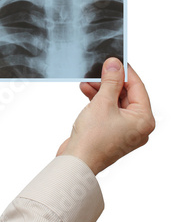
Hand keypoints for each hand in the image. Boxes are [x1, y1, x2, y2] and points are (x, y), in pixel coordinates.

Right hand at [57, 58, 154, 174]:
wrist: (77, 161)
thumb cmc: (93, 139)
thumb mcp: (103, 103)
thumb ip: (110, 81)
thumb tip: (115, 64)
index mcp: (143, 120)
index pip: (137, 87)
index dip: (125, 72)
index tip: (115, 59)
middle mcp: (137, 126)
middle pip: (126, 94)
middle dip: (109, 81)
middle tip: (98, 69)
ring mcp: (123, 130)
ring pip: (115, 101)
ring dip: (101, 90)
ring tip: (87, 80)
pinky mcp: (109, 132)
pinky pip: (107, 110)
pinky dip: (97, 100)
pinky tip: (86, 91)